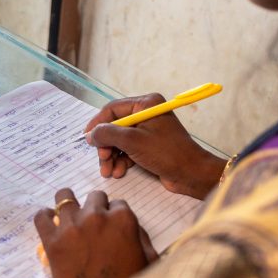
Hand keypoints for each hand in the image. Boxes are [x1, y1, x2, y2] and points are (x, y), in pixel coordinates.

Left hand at [34, 189, 155, 277]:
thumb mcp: (148, 259)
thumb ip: (139, 235)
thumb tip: (126, 224)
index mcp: (123, 219)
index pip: (117, 203)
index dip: (113, 215)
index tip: (109, 227)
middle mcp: (97, 216)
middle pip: (94, 197)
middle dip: (94, 208)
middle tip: (91, 226)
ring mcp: (72, 227)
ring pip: (64, 196)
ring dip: (67, 203)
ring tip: (66, 216)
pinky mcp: (52, 242)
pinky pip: (41, 216)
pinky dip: (44, 216)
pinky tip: (49, 223)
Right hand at [85, 94, 226, 198]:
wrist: (191, 174)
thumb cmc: (166, 153)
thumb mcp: (133, 141)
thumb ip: (108, 134)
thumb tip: (90, 134)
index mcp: (145, 104)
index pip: (113, 109)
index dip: (97, 124)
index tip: (86, 138)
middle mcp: (146, 114)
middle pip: (115, 126)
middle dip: (106, 145)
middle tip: (102, 160)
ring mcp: (148, 130)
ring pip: (119, 141)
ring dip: (111, 156)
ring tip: (109, 171)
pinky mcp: (149, 146)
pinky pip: (128, 150)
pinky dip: (121, 161)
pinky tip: (119, 172)